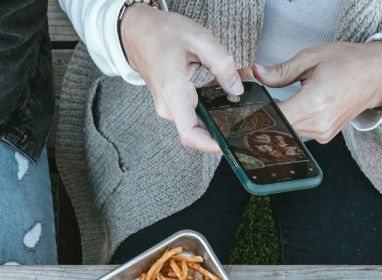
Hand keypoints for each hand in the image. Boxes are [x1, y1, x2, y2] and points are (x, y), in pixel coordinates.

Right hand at [118, 4, 243, 154]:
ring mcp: (169, 108)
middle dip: (223, 123)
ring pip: (198, 123)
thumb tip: (237, 89)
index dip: (211, 145)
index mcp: (173, 91)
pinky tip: (220, 90)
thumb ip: (222, 63)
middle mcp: (169, 106)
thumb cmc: (161, 34)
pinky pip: (194, 114)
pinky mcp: (172, 105)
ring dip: (218, 113)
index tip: (230, 143)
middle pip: (198, 131)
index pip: (190, 133)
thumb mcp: (198, 39)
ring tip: (234, 93)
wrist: (137, 33)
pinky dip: (210, 106)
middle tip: (245, 110)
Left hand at [254, 41, 381, 143]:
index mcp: (315, 102)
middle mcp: (319, 123)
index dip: (259, 113)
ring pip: (288, 131)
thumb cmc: (348, 62)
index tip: (249, 107)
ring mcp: (323, 133)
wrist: (376, 75)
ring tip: (281, 101)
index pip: (276, 117)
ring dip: (280, 119)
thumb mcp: (311, 58)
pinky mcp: (325, 136)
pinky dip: (291, 122)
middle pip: (279, 127)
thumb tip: (258, 74)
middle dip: (267, 115)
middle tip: (262, 101)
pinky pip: (299, 132)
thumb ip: (281, 71)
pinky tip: (293, 109)